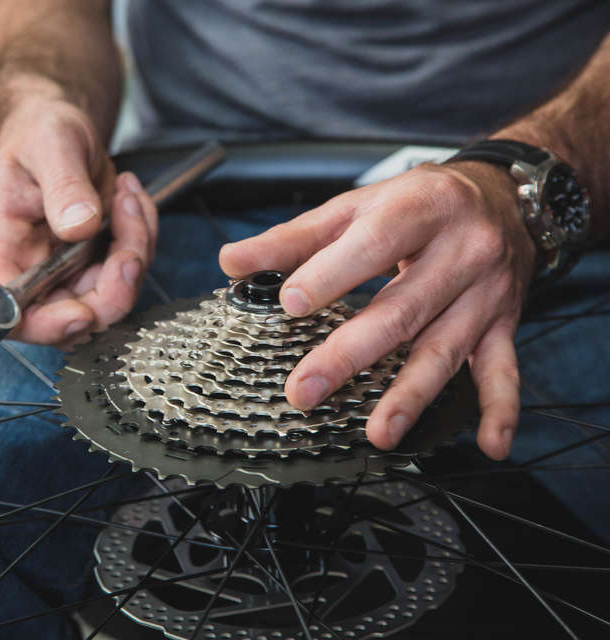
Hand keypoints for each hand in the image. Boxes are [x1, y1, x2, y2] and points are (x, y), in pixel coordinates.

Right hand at [0, 98, 156, 347]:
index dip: (46, 326)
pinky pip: (130, 273)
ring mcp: (66, 272)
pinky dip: (142, 239)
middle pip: (71, 321)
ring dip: (134, 253)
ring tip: (126, 197)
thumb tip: (80, 226)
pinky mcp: (96, 264)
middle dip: (112, 290)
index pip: (9, 314)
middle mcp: (31, 270)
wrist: (59, 125)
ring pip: (110, 299)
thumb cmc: (39, 132)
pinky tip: (130, 200)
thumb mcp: (49, 145)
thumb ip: (63, 186)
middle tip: (128, 246)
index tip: (82, 312)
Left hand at [220, 162, 535, 459]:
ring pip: (446, 349)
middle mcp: (461, 252)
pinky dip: (500, 410)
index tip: (290, 303)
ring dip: (411, 395)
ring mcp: (486, 293)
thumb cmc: (418, 203)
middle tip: (305, 390)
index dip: (332, 275)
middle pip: (402, 310)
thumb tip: (232, 261)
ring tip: (379, 433)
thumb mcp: (357, 206)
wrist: (505, 197)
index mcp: (420, 209)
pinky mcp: (504, 324)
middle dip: (351, 355)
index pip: (373, 244)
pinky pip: (505, 370)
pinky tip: (489, 445)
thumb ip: (294, 237)